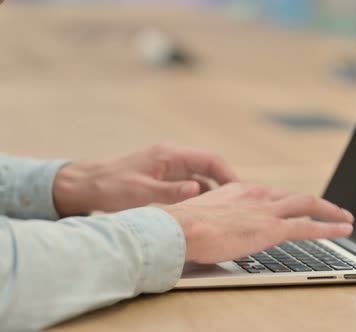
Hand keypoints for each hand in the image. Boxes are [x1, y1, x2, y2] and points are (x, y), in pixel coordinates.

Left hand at [53, 143, 237, 216]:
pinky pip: (190, 183)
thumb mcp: (140, 192)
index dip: (229, 175)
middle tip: (239, 204)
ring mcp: (170, 166)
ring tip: (226, 210)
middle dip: (226, 184)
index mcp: (171, 154)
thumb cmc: (110, 187)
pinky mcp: (165, 176)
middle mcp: (174, 156)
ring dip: (214, 191)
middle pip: (210, 167)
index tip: (241, 191)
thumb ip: (171, 192)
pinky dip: (200, 195)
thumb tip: (198, 190)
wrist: (85, 185)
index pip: (211, 159)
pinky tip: (204, 211)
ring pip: (202, 177)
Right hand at [161, 183, 353, 263]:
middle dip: (318, 203)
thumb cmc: (183, 226)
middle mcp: (257, 194)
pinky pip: (308, 227)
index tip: (299, 206)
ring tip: (345, 219)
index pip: (274, 194)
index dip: (290, 201)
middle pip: (296, 196)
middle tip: (332, 209)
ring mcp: (266, 210)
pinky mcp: (272, 228)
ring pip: (308, 206)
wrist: (179, 228)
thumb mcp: (203, 215)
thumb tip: (216, 229)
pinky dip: (329, 227)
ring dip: (330, 212)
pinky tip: (343, 230)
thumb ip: (218, 218)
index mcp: (240, 189)